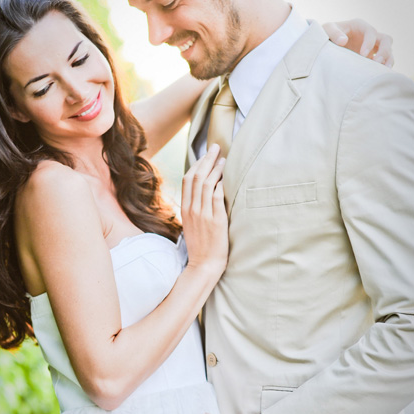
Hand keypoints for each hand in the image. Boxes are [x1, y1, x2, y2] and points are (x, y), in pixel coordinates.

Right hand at [181, 144, 227, 275]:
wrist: (204, 265)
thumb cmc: (203, 247)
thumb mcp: (194, 225)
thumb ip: (197, 210)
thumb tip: (206, 196)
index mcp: (186, 209)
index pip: (188, 180)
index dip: (197, 165)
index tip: (206, 155)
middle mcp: (192, 209)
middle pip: (196, 177)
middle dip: (206, 160)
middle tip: (215, 147)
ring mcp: (203, 214)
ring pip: (205, 184)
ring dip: (215, 168)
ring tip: (223, 159)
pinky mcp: (215, 220)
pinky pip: (216, 197)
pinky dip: (220, 184)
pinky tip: (226, 176)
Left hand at [323, 19, 393, 66]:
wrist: (327, 47)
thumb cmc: (327, 34)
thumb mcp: (327, 30)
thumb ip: (333, 33)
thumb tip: (343, 41)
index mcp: (360, 26)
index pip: (371, 32)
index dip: (369, 43)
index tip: (362, 54)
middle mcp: (370, 35)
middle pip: (386, 40)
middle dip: (384, 51)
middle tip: (375, 63)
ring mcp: (374, 46)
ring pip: (389, 51)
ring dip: (388, 60)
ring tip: (381, 71)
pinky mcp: (373, 57)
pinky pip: (385, 61)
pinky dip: (384, 68)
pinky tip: (378, 75)